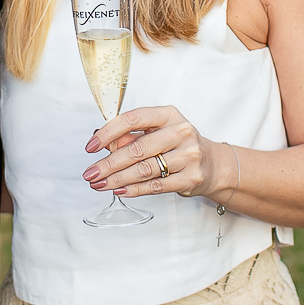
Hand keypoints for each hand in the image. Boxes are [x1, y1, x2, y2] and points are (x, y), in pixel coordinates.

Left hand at [83, 105, 223, 200]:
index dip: (108, 132)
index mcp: (168, 114)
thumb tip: (99, 139)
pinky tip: (119, 190)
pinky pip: (156, 185)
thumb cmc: (178, 144)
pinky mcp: (191, 177)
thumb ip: (131, 135)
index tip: (91, 145)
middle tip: (91, 172)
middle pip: (136, 149)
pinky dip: (134, 189)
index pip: (133, 119)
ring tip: (99, 184)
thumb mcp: (157, 131)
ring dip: (117, 179)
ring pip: (144, 169)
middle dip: (108, 163)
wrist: (212, 164)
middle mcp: (181, 132)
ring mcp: (188, 155)